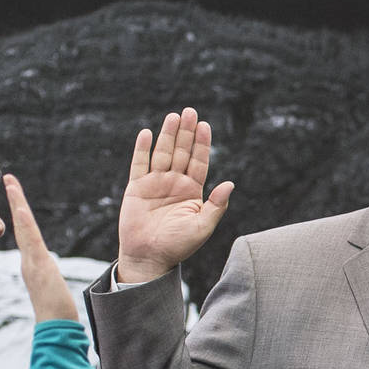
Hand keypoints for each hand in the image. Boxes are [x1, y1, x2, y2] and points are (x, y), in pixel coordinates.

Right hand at [4, 174, 77, 322]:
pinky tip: (22, 210)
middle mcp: (30, 261)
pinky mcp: (39, 269)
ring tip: (12, 184)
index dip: (20, 213)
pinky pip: (31, 243)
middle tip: (10, 178)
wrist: (57, 328)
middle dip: (16, 201)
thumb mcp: (52, 292)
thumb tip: (46, 276)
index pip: (26, 233)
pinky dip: (25, 225)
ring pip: (24, 230)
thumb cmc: (58, 314)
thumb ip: (48, 282)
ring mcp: (33, 264)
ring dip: (18, 206)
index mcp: (33, 264)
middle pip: (22, 225)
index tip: (15, 192)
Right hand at [118, 108, 234, 283]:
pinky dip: (143, 149)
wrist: (149, 257)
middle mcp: (174, 184)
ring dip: (167, 135)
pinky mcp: (137, 187)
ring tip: (173, 116)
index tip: (205, 125)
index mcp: (192, 192)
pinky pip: (139, 164)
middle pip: (181, 152)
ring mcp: (155, 184)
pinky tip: (147, 133)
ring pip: (162, 154)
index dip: (202, 144)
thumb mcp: (202, 227)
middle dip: (185, 132)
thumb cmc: (178, 246)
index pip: (199, 162)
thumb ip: (216, 205)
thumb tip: (231, 183)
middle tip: (190, 111)